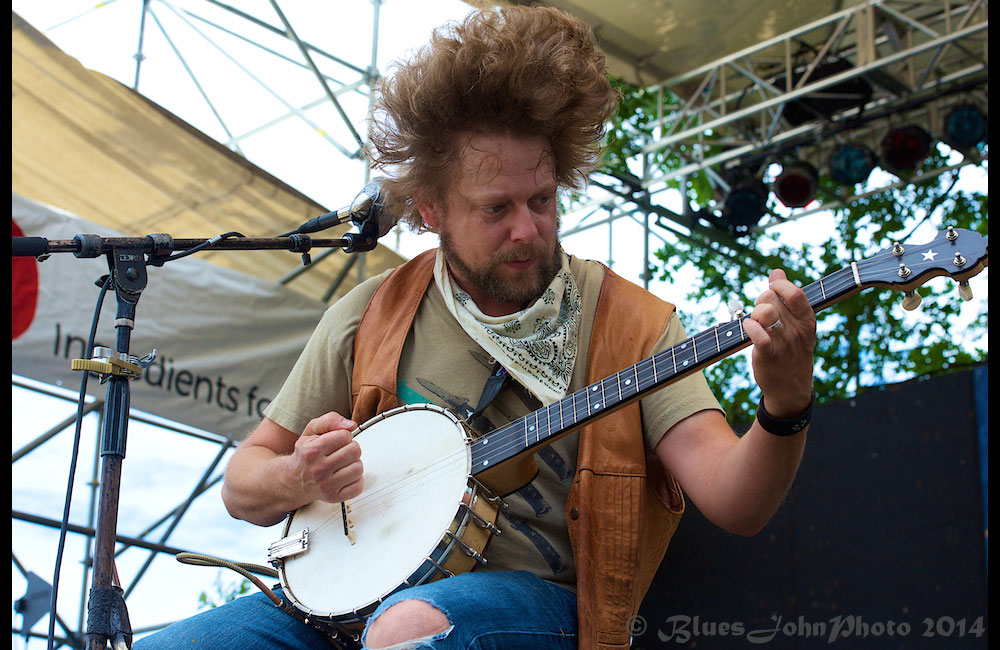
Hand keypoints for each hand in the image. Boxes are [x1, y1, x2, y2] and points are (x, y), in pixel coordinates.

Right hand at [288, 412, 363, 502]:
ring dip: (353, 464)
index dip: (343, 436)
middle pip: (354, 451)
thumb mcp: (311, 431)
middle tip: (340, 452)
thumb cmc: (305, 454)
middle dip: (350, 448)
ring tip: (342, 464)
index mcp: (312, 451)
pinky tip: (344, 476)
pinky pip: (358, 486)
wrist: (292, 480)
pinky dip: (355, 480)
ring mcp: (326, 485)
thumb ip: (330, 420)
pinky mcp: (333, 497)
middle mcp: (318, 469)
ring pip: (358, 468)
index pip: (345, 436)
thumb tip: (351, 425)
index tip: (335, 441)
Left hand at [744, 269, 815, 417]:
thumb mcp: (797, 326)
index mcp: (807, 322)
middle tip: (760, 312)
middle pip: (772, 299)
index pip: (795, 294)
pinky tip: (748, 328)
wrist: (791, 390)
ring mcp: (784, 343)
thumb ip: (786, 298)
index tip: (772, 290)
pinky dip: (749, 327)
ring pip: (765, 312)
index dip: (780, 285)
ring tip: (754, 321)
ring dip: (754, 312)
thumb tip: (776, 271)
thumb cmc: (791, 353)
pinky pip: (758, 334)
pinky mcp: (768, 355)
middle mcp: (797, 331)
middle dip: (761, 300)